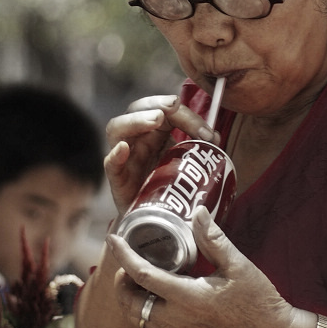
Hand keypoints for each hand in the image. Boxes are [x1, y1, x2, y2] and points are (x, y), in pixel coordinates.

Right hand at [104, 95, 219, 214]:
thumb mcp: (188, 165)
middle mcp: (137, 140)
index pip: (165, 110)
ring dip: (136, 120)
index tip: (208, 133)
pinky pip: (111, 165)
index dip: (186, 115)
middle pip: (137, 109)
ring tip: (155, 119)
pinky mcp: (119, 183)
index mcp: (154, 133)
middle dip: (155, 104)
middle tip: (173, 106)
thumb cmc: (170, 189)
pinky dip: (115, 155)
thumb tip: (215, 139)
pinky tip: (124, 149)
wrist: (156, 223)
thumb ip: (200, 150)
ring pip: (117, 129)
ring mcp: (125, 159)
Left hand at [108, 206, 298, 327]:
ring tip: (142, 275)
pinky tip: (162, 293)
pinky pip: (154, 327)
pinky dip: (148, 309)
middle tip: (129, 261)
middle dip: (121, 281)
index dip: (123, 256)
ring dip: (133, 297)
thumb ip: (213, 239)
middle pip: (130, 302)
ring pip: (139, 318)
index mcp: (188, 298)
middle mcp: (178, 321)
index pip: (142, 276)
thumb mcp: (238, 264)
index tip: (113, 239)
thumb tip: (197, 212)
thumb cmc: (258, 300)